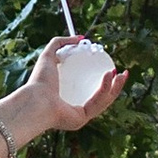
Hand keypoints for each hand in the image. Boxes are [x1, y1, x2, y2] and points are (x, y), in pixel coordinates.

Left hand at [14, 35, 128, 137]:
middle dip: (115, 86)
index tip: (112, 66)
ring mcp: (79, 117)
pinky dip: (104, 89)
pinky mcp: (81, 120)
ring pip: (103, 102)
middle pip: (101, 97)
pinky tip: (110, 76)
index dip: (104, 80)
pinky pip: (97, 103)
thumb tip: (79, 37)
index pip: (90, 90)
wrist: (35, 100)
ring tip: (121, 74)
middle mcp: (74, 110)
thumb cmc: (39, 81)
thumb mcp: (48, 55)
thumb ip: (60, 43)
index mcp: (68, 98)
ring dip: (114, 88)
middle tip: (123, 72)